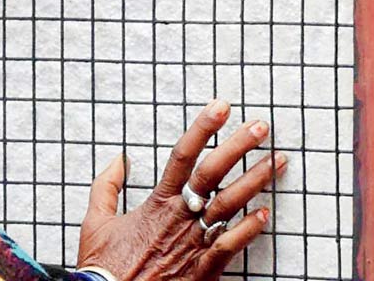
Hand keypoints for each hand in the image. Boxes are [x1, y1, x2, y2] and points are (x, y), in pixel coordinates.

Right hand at [77, 101, 286, 279]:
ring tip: (277, 161)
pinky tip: (266, 214)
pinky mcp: (202, 269)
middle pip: (212, 174)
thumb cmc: (104, 264)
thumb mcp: (96, 219)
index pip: (182, 156)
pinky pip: (229, 246)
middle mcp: (179, 218)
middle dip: (238, 147)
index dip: (202, 129)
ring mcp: (193, 243)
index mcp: (156, 203)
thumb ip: (106, 185)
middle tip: (260, 126)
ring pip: (229, 206)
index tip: (220, 108)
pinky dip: (248, 230)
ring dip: (256, 181)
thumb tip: (119, 158)